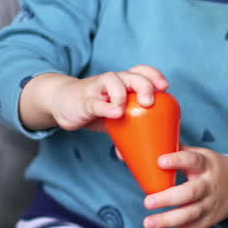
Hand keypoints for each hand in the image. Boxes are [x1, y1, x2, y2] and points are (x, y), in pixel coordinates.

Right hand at [21, 65, 167, 131]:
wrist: (63, 103)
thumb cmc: (95, 108)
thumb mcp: (114, 118)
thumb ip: (127, 132)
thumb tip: (139, 156)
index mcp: (124, 83)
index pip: (141, 71)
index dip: (154, 75)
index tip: (165, 87)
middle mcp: (113, 81)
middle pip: (132, 75)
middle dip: (144, 86)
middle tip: (149, 103)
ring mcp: (98, 89)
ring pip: (113, 81)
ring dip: (122, 93)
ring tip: (126, 110)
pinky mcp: (85, 101)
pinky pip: (96, 102)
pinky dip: (106, 108)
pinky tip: (115, 114)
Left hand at [141, 147, 227, 227]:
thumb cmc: (209, 167)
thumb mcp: (200, 155)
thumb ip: (173, 152)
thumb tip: (135, 149)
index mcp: (205, 165)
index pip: (193, 160)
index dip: (178, 160)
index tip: (160, 161)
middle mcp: (208, 186)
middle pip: (191, 193)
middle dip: (169, 198)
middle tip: (148, 201)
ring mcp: (207, 206)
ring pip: (189, 216)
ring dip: (168, 221)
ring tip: (147, 223)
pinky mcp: (205, 222)